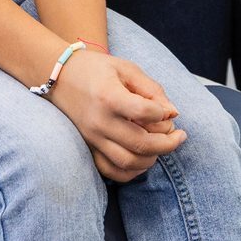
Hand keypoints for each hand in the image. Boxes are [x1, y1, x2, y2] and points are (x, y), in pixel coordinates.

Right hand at [50, 49, 185, 182]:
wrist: (61, 76)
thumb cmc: (97, 69)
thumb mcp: (127, 68)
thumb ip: (152, 89)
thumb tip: (173, 113)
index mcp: (109, 96)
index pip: (144, 113)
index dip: (162, 113)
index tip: (165, 110)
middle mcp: (100, 121)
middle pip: (141, 144)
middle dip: (168, 143)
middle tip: (180, 135)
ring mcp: (92, 138)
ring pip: (128, 162)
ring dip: (152, 158)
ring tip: (162, 145)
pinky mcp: (89, 148)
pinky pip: (111, 171)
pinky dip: (132, 172)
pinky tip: (144, 159)